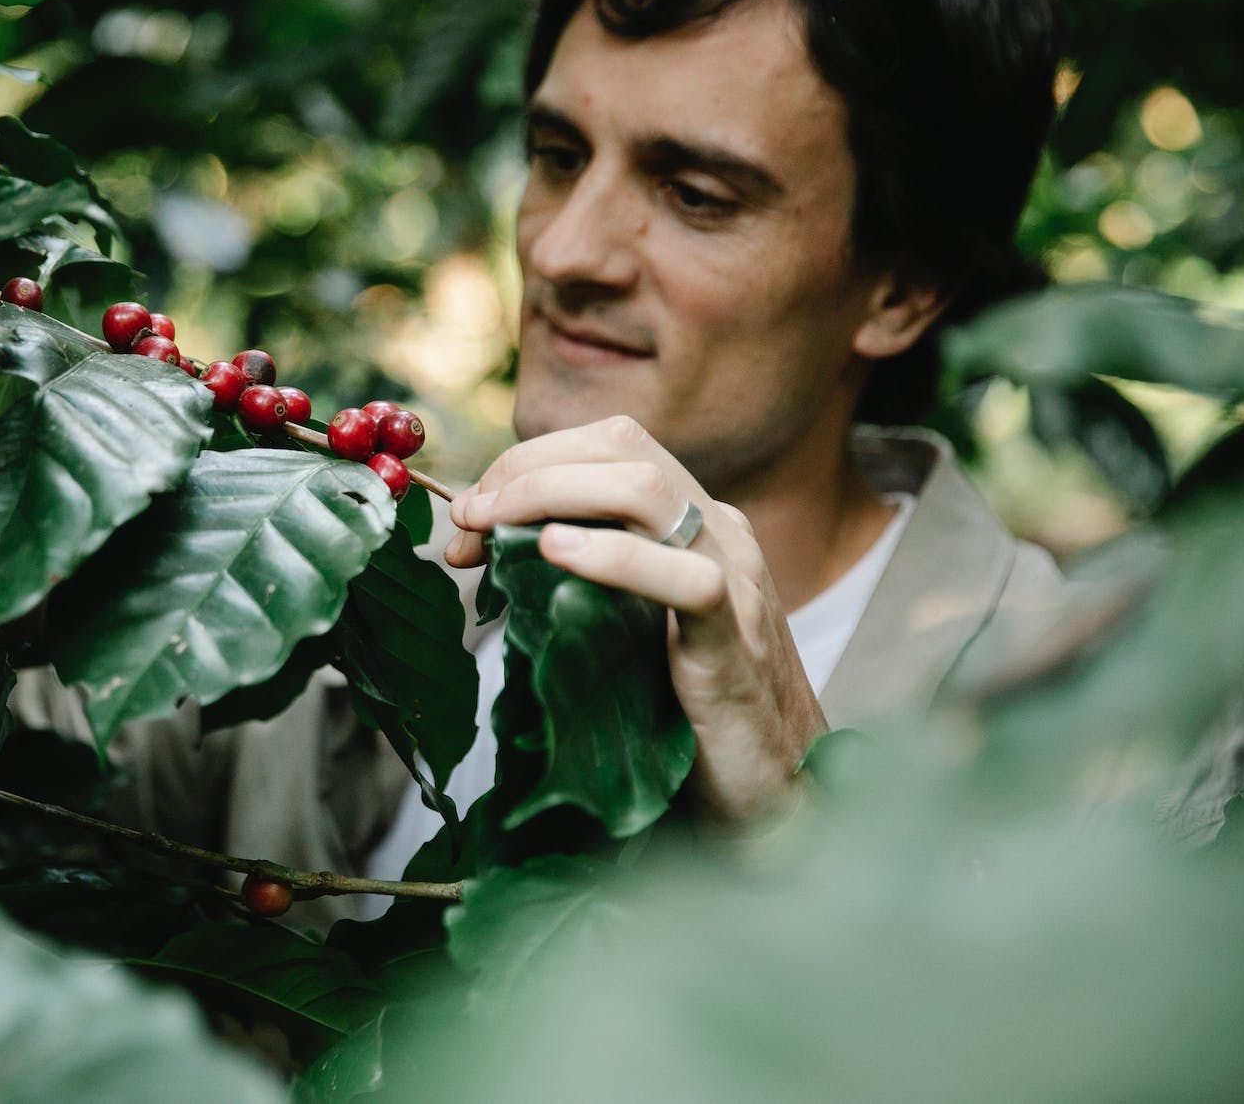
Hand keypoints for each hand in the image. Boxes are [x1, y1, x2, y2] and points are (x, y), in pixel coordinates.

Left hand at [445, 415, 825, 823]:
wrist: (777, 797)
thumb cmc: (686, 716)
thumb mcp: (626, 626)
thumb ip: (579, 580)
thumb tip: (485, 549)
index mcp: (694, 524)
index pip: (607, 446)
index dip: (528, 462)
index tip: (469, 514)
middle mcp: (720, 535)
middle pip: (621, 449)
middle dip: (527, 469)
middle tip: (466, 521)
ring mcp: (736, 582)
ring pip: (649, 489)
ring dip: (550, 493)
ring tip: (491, 527)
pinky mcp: (735, 646)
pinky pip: (689, 580)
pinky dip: (615, 557)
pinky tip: (556, 555)